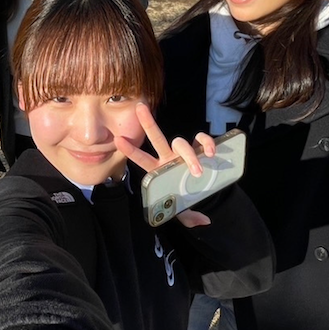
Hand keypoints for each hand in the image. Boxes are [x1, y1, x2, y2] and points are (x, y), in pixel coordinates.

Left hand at [113, 103, 214, 227]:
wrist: (204, 193)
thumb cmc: (185, 200)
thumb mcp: (183, 213)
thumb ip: (189, 217)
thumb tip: (203, 221)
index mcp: (159, 171)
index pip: (142, 160)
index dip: (131, 151)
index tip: (118, 140)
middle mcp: (169, 157)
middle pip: (156, 138)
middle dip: (147, 123)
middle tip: (139, 108)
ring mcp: (184, 152)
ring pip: (181, 143)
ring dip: (190, 156)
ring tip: (197, 171)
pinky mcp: (200, 149)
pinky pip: (200, 140)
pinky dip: (206, 142)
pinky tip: (210, 152)